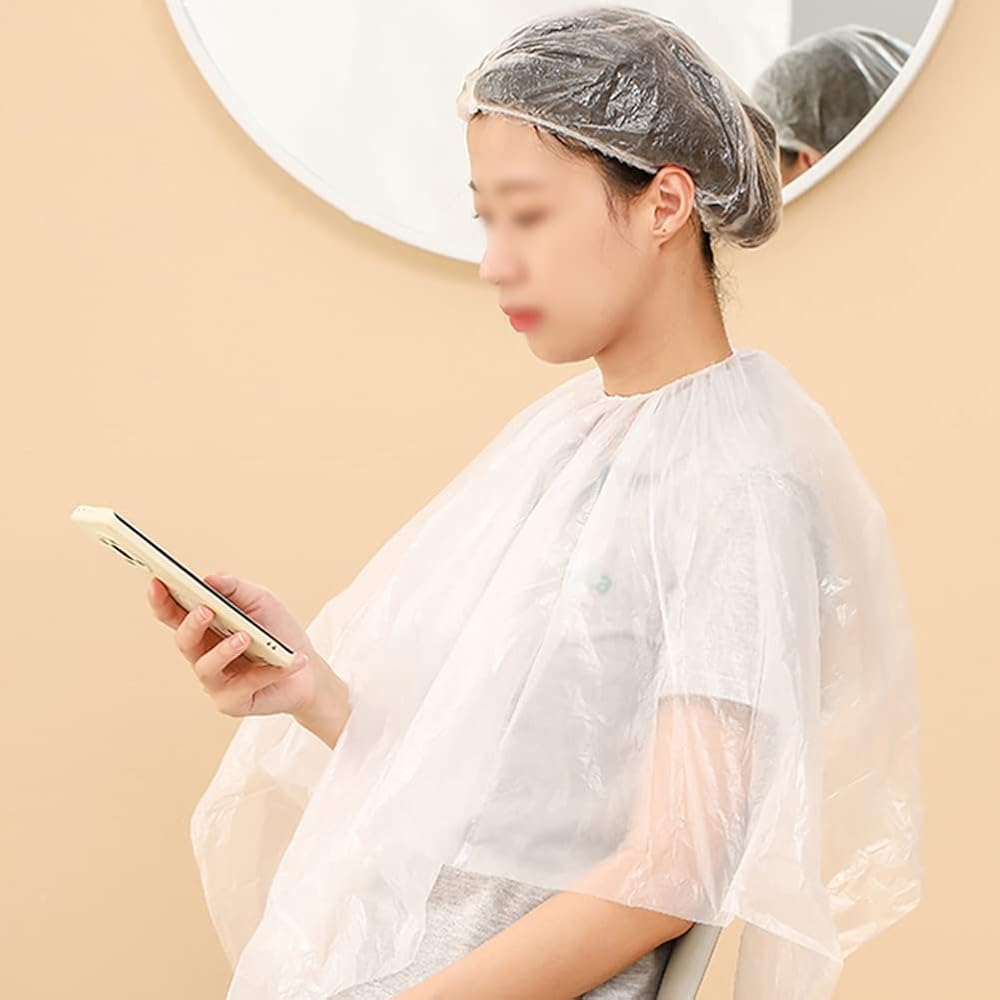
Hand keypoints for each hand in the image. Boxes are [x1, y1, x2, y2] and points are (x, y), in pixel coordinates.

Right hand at [146, 570, 337, 719]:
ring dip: (224, 650)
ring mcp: (216, 681)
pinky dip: (269, 671)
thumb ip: (236, 589)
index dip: (161, 600)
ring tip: (245, 637)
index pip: (174, 615)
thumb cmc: (278, 632)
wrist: (308, 669)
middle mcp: (203, 655)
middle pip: (184, 641)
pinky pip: (245, 686)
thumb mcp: (261, 601)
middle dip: (192, 625)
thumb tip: (210, 578)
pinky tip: (288, 661)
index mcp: (204, 628)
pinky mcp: (233, 702)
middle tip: (206, 610)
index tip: (156, 582)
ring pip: (207, 667)